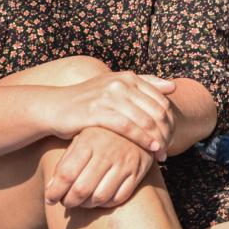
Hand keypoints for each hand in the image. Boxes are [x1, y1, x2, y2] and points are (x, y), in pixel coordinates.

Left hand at [44, 127, 153, 208]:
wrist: (136, 124)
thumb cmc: (101, 135)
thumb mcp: (81, 140)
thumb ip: (65, 163)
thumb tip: (50, 191)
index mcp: (89, 141)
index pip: (66, 174)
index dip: (55, 191)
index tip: (49, 199)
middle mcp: (107, 152)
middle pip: (81, 189)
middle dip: (69, 201)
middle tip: (65, 202)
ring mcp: (124, 163)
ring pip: (100, 197)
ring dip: (86, 205)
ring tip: (80, 202)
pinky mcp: (137, 172)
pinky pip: (119, 198)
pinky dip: (105, 204)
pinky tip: (98, 199)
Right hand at [49, 71, 175, 160]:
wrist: (55, 107)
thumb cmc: (89, 101)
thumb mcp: (115, 87)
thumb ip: (144, 85)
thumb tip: (173, 86)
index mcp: (127, 77)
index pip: (161, 99)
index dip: (170, 119)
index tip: (172, 136)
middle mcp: (120, 83)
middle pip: (155, 110)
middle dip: (166, 131)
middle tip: (170, 147)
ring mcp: (108, 96)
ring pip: (144, 120)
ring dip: (157, 138)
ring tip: (163, 152)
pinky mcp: (97, 111)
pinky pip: (127, 127)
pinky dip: (142, 139)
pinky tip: (150, 149)